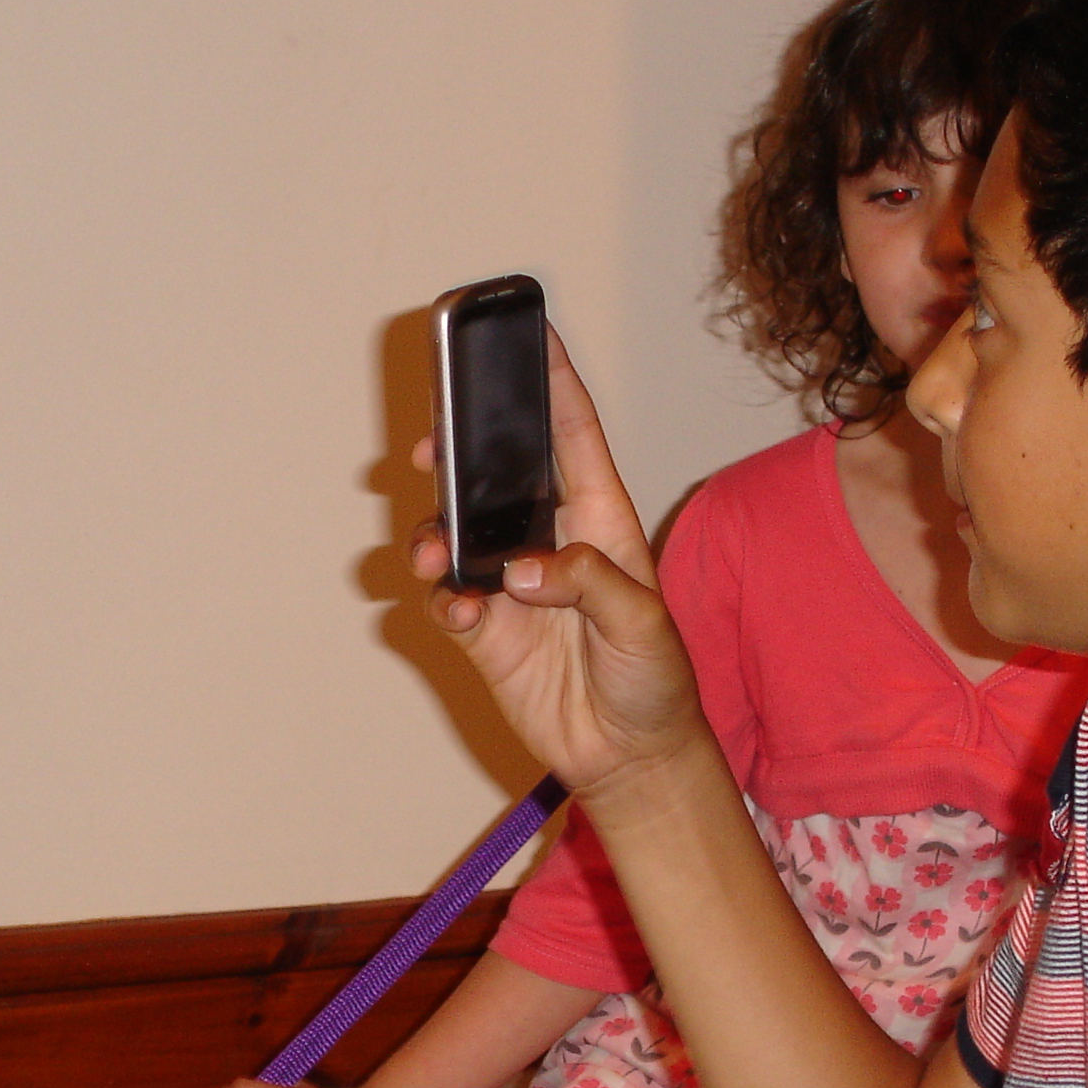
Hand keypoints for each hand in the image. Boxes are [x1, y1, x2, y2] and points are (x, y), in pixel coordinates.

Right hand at [409, 331, 707, 803]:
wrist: (630, 755)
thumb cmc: (656, 681)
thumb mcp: (643, 624)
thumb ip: (588, 584)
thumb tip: (521, 570)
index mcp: (600, 519)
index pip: (573, 435)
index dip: (552, 382)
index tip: (529, 332)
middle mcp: (549, 541)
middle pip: (495, 474)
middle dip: (460, 452)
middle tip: (431, 447)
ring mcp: (511, 583)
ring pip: (455, 532)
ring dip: (434, 533)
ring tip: (431, 553)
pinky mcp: (485, 629)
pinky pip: (445, 595)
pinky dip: (437, 595)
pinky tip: (452, 607)